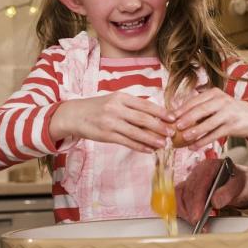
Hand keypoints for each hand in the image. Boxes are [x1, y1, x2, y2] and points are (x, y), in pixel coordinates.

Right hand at [52, 92, 171, 152]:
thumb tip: (154, 112)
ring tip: (163, 144)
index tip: (173, 118)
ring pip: (136, 132)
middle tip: (171, 133)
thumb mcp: (114, 100)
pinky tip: (149, 150)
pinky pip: (127, 142)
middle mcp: (116, 109)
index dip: (161, 112)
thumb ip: (132, 105)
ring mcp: (111, 122)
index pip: (145, 104)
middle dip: (159, 127)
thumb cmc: (98, 107)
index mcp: (121, 97)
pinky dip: (139, 146)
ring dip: (151, 139)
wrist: (74, 115)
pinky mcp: (106, 135)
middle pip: (143, 119)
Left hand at [170, 88, 247, 145]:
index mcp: (214, 93)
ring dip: (195, 131)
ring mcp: (228, 113)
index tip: (170, 117)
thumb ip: (200, 108)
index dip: (182, 109)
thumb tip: (176, 117)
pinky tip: (194, 147)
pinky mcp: (232, 126)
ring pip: (209, 123)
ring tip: (184, 138)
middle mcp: (222, 101)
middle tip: (176, 126)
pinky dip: (203, 141)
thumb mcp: (215, 104)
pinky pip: (215, 135)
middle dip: (187, 118)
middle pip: (202, 110)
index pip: (195, 100)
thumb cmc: (227, 110)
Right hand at [175, 158, 247, 222]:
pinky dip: (182, 210)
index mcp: (210, 166)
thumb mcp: (238, 185)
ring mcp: (191, 180)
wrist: (236, 183)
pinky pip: (179, 199)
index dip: (197, 200)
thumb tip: (215, 201)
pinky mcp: (187, 189)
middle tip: (197, 223)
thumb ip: (228, 192)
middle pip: (188, 190)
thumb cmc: (237, 181)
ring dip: (185, 211)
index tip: (198, 215)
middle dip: (191, 209)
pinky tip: (190, 219)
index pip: (199, 183)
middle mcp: (197, 172)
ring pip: (180, 195)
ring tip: (195, 223)